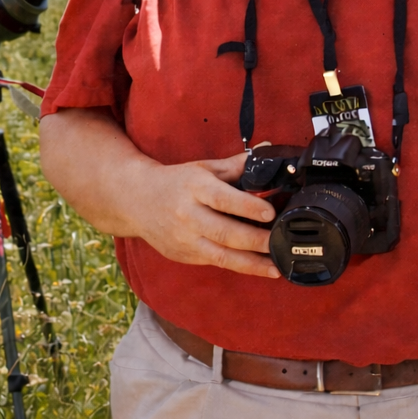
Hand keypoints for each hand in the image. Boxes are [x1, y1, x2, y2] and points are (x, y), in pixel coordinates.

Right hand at [39, 111, 279, 279]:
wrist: (135, 200)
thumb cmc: (176, 182)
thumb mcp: (202, 168)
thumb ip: (234, 166)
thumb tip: (267, 151)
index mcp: (194, 187)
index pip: (223, 199)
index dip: (247, 206)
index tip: (270, 212)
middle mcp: (188, 214)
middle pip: (225, 231)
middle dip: (256, 240)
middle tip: (282, 242)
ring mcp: (184, 238)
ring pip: (221, 255)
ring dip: (252, 263)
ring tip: (276, 266)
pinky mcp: (183, 255)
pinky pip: (215, 262)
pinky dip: (238, 266)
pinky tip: (259, 267)